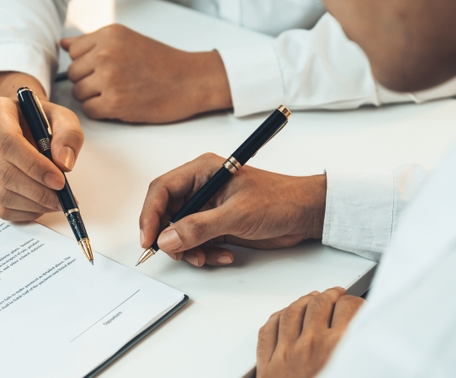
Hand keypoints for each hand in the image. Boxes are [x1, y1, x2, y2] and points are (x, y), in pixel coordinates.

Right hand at [0, 72, 83, 220]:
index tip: (59, 180)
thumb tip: (63, 164)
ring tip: (55, 202)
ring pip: (0, 194)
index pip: (8, 143)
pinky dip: (23, 212)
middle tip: (62, 198)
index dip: (34, 166)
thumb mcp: (61, 116)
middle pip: (4, 173)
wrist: (17, 122)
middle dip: (37, 191)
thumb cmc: (37, 119)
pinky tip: (40, 206)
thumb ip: (68, 135)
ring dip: (32, 204)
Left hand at [60, 24, 231, 122]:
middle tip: (112, 83)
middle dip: (88, 81)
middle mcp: (107, 53)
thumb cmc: (162, 62)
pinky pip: (89, 110)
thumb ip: (94, 42)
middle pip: (73, 73)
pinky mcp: (115, 103)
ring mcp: (110, 78)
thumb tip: (64, 44)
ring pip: (78, 92)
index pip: (73, 51)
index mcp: (109, 35)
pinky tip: (118, 105)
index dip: (86, 63)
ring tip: (116, 93)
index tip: (103, 68)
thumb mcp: (127, 40)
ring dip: (93, 97)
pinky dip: (100, 111)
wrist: (191, 81)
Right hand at [139, 153, 326, 266]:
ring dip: (189, 250)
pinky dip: (205, 253)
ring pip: (179, 233)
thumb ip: (199, 227)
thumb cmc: (279, 201)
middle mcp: (201, 187)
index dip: (150, 214)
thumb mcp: (237, 215)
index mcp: (202, 171)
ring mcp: (208, 208)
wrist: (306, 215)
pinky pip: (197, 243)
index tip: (149, 239)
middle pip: (166, 213)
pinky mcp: (216, 225)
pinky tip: (225, 255)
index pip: (161, 190)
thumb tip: (167, 238)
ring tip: (207, 258)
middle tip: (178, 254)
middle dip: (170, 237)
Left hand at [256, 287, 364, 377]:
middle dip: (330, 295)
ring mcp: (285, 353)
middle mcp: (309, 346)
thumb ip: (356, 346)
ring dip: (303, 301)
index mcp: (336, 348)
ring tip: (311, 299)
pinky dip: (277, 319)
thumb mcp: (352, 370)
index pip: (347, 308)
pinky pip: (268, 330)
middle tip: (335, 295)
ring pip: (292, 311)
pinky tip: (284, 317)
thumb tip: (363, 334)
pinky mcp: (268, 366)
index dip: (353, 302)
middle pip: (318, 303)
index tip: (354, 304)